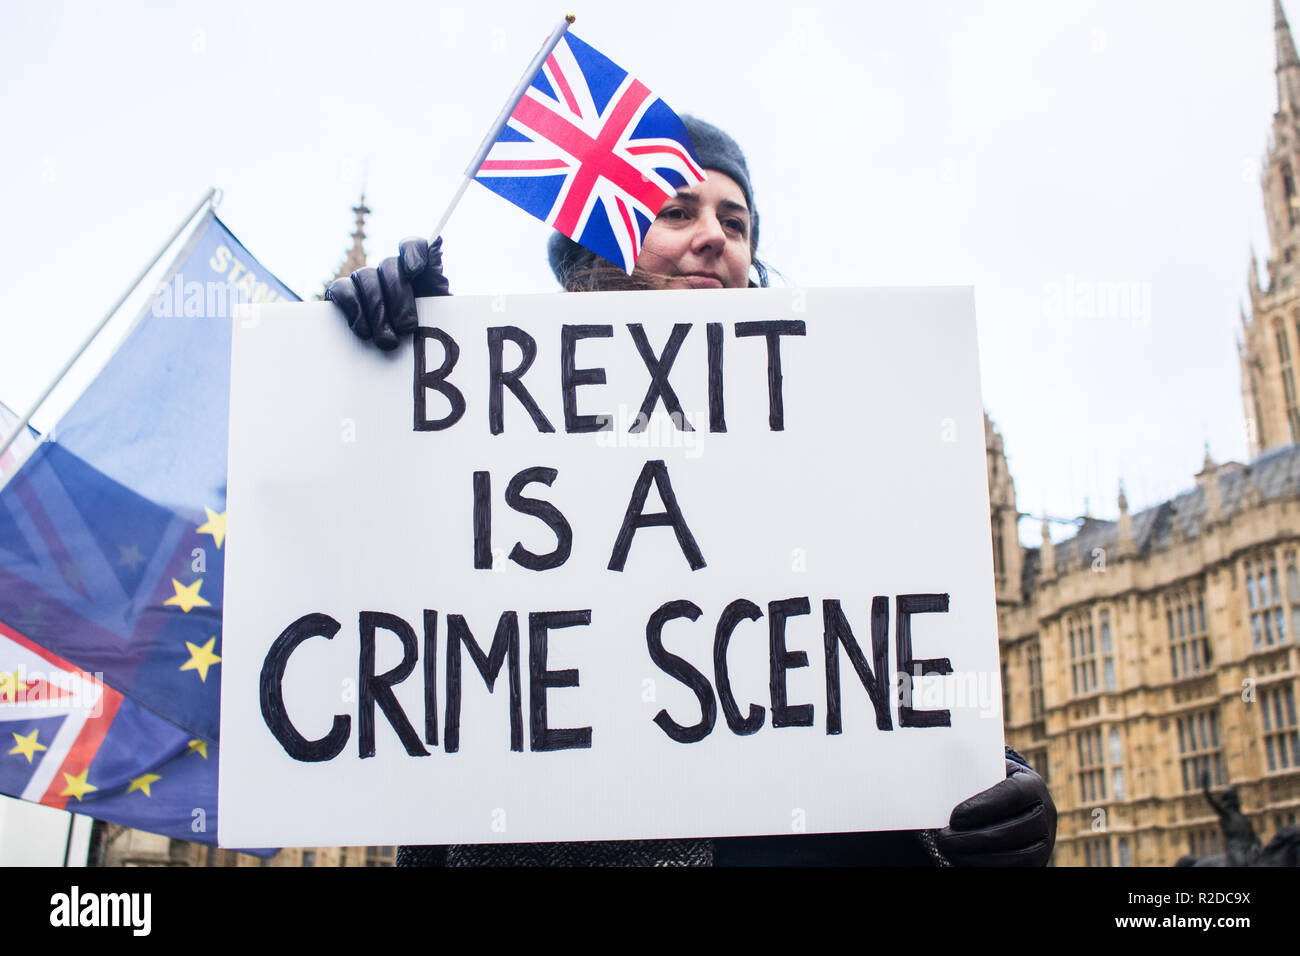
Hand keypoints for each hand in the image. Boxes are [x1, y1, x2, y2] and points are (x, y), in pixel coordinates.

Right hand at [326, 236, 449, 350]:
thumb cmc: (422, 335)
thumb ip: (437, 281)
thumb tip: (436, 244)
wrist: (399, 364)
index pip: (413, 246)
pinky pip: (342, 289)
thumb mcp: (437, 313)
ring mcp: (364, 279)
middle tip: (407, 328)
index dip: (413, 252)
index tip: (414, 271)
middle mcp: (388, 271)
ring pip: (365, 276)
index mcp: (415, 272)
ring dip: (377, 311)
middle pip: (389, 265)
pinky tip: (364, 330)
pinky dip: (353, 309)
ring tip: (387, 340)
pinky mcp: (342, 293)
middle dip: (399, 298)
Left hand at [934, 756, 1056, 865]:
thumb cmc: (992, 782)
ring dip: (977, 857)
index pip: (1012, 795)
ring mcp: (1045, 840)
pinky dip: (987, 867)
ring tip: (950, 851)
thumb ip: (972, 768)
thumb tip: (940, 770)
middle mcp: (1045, 813)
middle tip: (943, 838)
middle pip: (1010, 831)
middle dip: (972, 838)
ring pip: (1014, 856)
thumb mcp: (987, 769)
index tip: (954, 817)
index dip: (983, 807)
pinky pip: (1015, 869)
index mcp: (1031, 784)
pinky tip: (964, 862)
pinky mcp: (1038, 860)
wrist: (1019, 803)